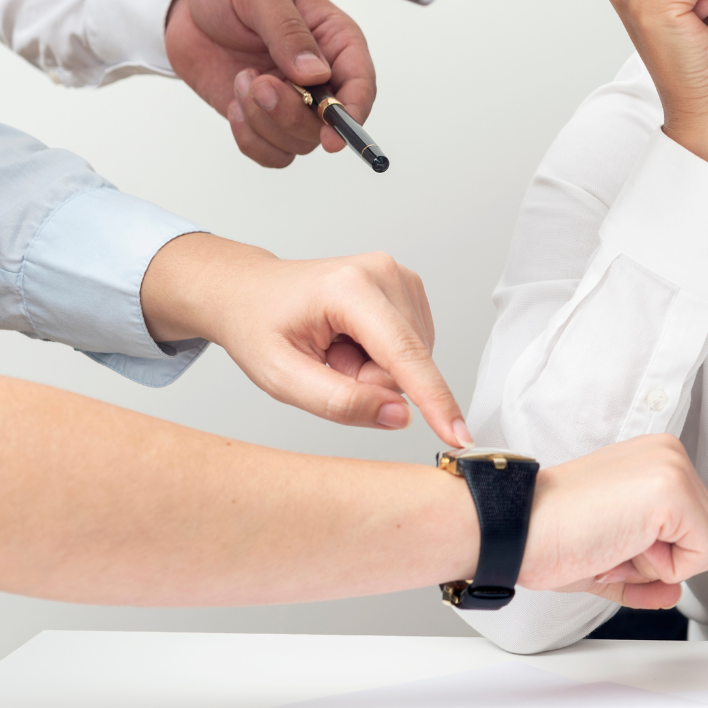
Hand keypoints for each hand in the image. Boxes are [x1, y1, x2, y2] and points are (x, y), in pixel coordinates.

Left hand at [140, 234, 469, 445]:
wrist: (250, 292)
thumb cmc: (258, 326)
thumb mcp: (279, 377)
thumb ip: (339, 402)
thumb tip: (399, 415)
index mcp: (350, 288)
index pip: (403, 355)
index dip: (433, 400)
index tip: (458, 434)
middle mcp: (385, 273)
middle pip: (407, 363)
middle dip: (370, 381)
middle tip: (326, 364)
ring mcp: (401, 277)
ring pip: (413, 360)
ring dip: (374, 370)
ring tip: (335, 350)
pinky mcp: (409, 289)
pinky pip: (412, 349)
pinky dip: (381, 358)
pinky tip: (352, 342)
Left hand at [165, 0, 375, 167]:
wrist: (185, 2)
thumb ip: (289, 32)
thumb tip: (315, 74)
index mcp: (336, 41)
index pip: (360, 85)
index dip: (352, 113)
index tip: (332, 135)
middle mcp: (322, 77)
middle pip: (329, 123)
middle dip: (291, 114)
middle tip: (259, 85)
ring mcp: (294, 101)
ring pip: (299, 141)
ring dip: (263, 121)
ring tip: (242, 81)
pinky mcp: (264, 118)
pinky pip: (271, 152)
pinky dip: (250, 138)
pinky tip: (234, 104)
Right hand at [520, 434, 707, 608]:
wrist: (514, 528)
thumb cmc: (547, 534)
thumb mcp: (610, 552)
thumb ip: (647, 570)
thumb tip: (674, 591)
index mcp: (654, 458)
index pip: (692, 524)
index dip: (652, 554)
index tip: (608, 540)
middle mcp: (669, 453)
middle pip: (706, 536)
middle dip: (659, 561)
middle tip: (609, 545)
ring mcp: (674, 468)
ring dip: (658, 566)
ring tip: (613, 542)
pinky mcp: (674, 490)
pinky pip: (703, 556)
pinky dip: (663, 570)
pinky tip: (621, 543)